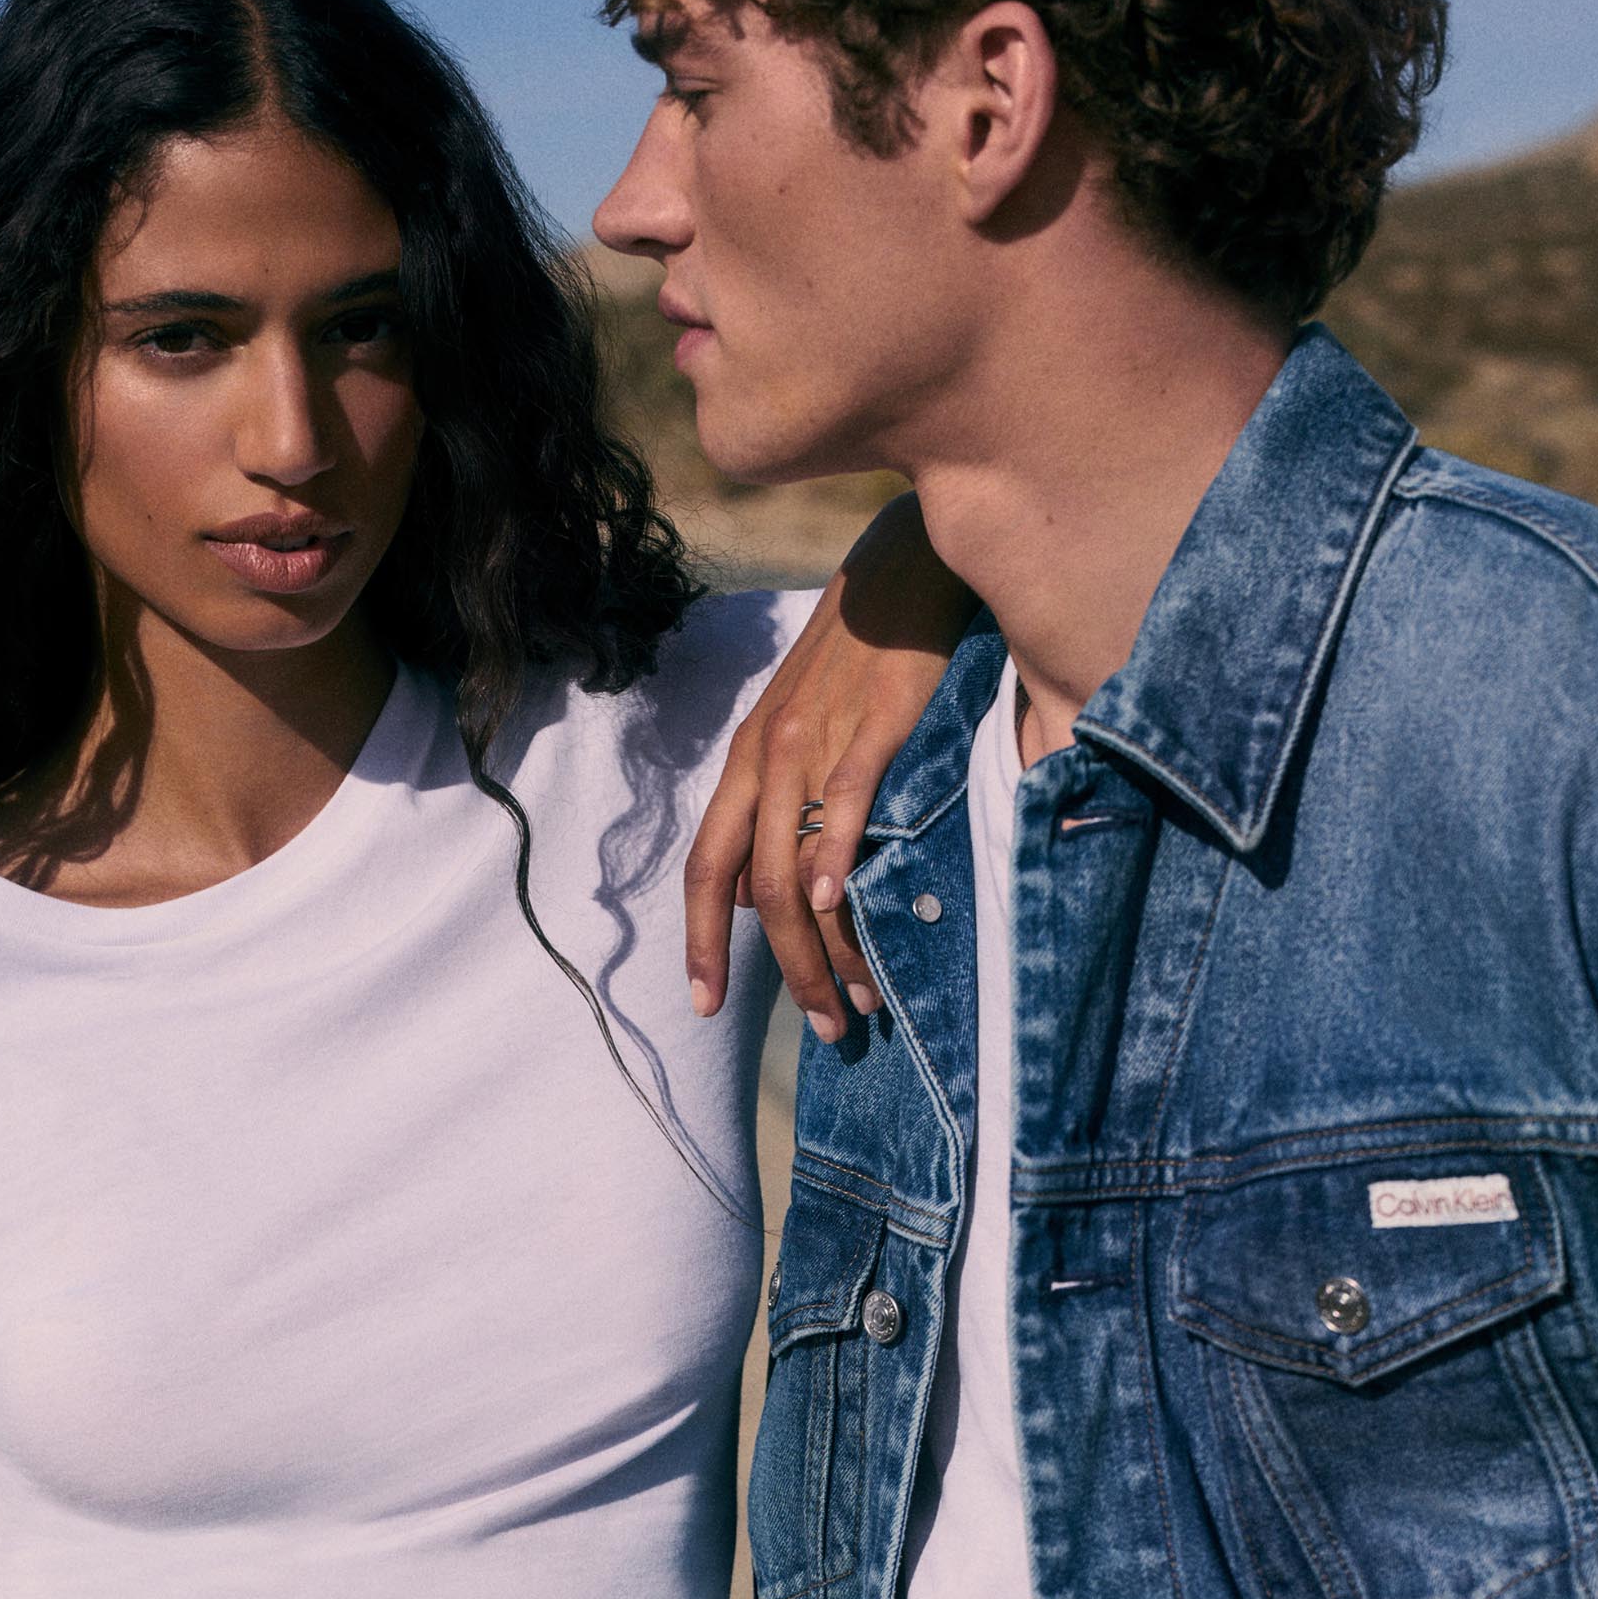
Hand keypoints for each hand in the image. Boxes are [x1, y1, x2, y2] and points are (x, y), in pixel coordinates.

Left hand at [685, 494, 970, 1040]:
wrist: (899, 571)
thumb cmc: (854, 661)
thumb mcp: (797, 733)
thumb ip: (777, 811)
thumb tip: (762, 893)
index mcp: (745, 767)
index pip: (705, 870)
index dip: (698, 941)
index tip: (704, 1005)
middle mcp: (766, 760)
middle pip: (753, 889)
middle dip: (780, 970)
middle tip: (818, 1028)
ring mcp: (816, 743)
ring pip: (797, 866)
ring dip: (821, 946)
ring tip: (852, 1000)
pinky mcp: (871, 725)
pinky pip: (846, 802)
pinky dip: (838, 857)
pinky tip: (843, 905)